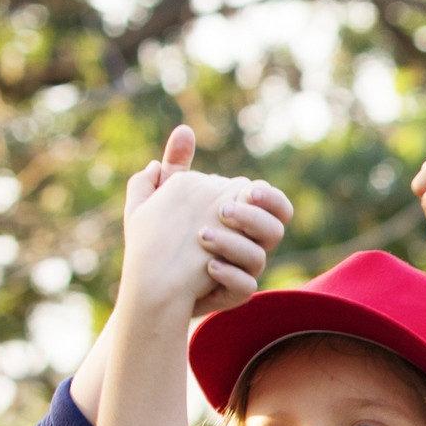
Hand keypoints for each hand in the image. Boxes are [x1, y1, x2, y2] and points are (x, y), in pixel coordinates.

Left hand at [121, 128, 287, 319]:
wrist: (150, 283)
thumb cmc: (163, 237)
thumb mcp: (165, 198)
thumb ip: (177, 167)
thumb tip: (184, 130)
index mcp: (242, 218)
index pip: (274, 204)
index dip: (268, 197)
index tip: (247, 190)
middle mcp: (249, 244)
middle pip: (275, 229)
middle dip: (253, 218)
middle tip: (223, 211)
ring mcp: (242, 270)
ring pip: (259, 258)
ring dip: (233, 244)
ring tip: (202, 236)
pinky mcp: (232, 294)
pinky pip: (244, 288)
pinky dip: (229, 275)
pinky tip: (207, 265)